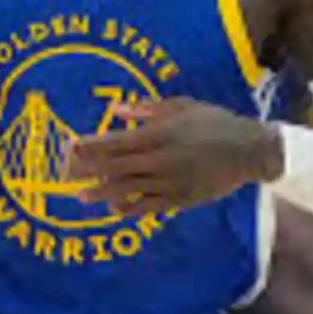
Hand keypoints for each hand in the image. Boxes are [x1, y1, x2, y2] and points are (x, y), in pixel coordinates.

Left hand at [65, 98, 282, 217]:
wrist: (247, 150)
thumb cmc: (213, 122)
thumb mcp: (181, 106)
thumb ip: (148, 110)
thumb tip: (117, 110)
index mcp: (158, 134)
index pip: (115, 142)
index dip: (90, 145)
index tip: (69, 146)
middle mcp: (159, 160)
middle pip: (114, 167)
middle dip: (87, 169)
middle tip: (64, 171)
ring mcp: (168, 183)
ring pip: (127, 190)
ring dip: (101, 192)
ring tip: (81, 195)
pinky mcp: (178, 200)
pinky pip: (147, 207)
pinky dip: (128, 207)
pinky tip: (114, 207)